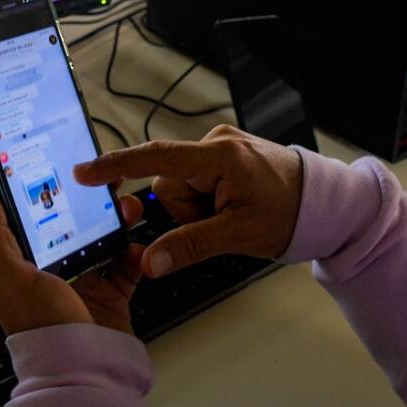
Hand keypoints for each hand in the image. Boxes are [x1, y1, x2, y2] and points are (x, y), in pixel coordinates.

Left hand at [0, 176, 145, 335]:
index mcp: (21, 264)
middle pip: (72, 223)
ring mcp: (84, 283)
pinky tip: (137, 244)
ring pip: (103, 238)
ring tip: (127, 207)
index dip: (42, 188)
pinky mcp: (112, 295)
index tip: (57, 162)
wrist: (84, 369)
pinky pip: (127, 264)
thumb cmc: (41, 326)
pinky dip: (136, 252)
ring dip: (117, 220)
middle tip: (104, 181)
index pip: (29, 216)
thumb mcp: (7, 275)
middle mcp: (52, 271)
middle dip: (89, 201)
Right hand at [74, 124, 302, 277]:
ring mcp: (221, 146)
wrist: (322, 202)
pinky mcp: (224, 154)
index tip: (84, 173)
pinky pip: (196, 182)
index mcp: (220, 157)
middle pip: (168, 185)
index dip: (116, 166)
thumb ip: (190, 246)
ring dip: (198, 208)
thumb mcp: (239, 236)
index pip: (156, 159)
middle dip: (187, 212)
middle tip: (223, 222)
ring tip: (232, 213)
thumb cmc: (289, 214)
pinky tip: (232, 206)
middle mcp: (216, 143)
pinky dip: (207, 200)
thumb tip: (150, 262)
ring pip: (180, 188)